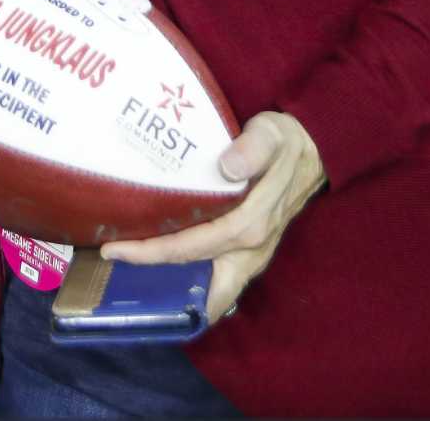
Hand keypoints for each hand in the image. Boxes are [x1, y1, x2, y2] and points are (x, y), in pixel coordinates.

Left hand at [99, 111, 325, 321]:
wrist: (315, 150)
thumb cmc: (286, 142)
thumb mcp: (272, 135)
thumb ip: (252, 148)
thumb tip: (227, 166)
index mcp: (251, 226)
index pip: (193, 248)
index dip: (152, 253)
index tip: (115, 250)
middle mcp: (251, 249)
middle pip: (202, 289)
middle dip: (162, 294)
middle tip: (119, 276)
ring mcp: (252, 256)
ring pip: (211, 291)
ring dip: (175, 291)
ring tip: (130, 276)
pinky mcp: (250, 253)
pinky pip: (217, 279)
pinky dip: (190, 281)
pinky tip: (161, 267)